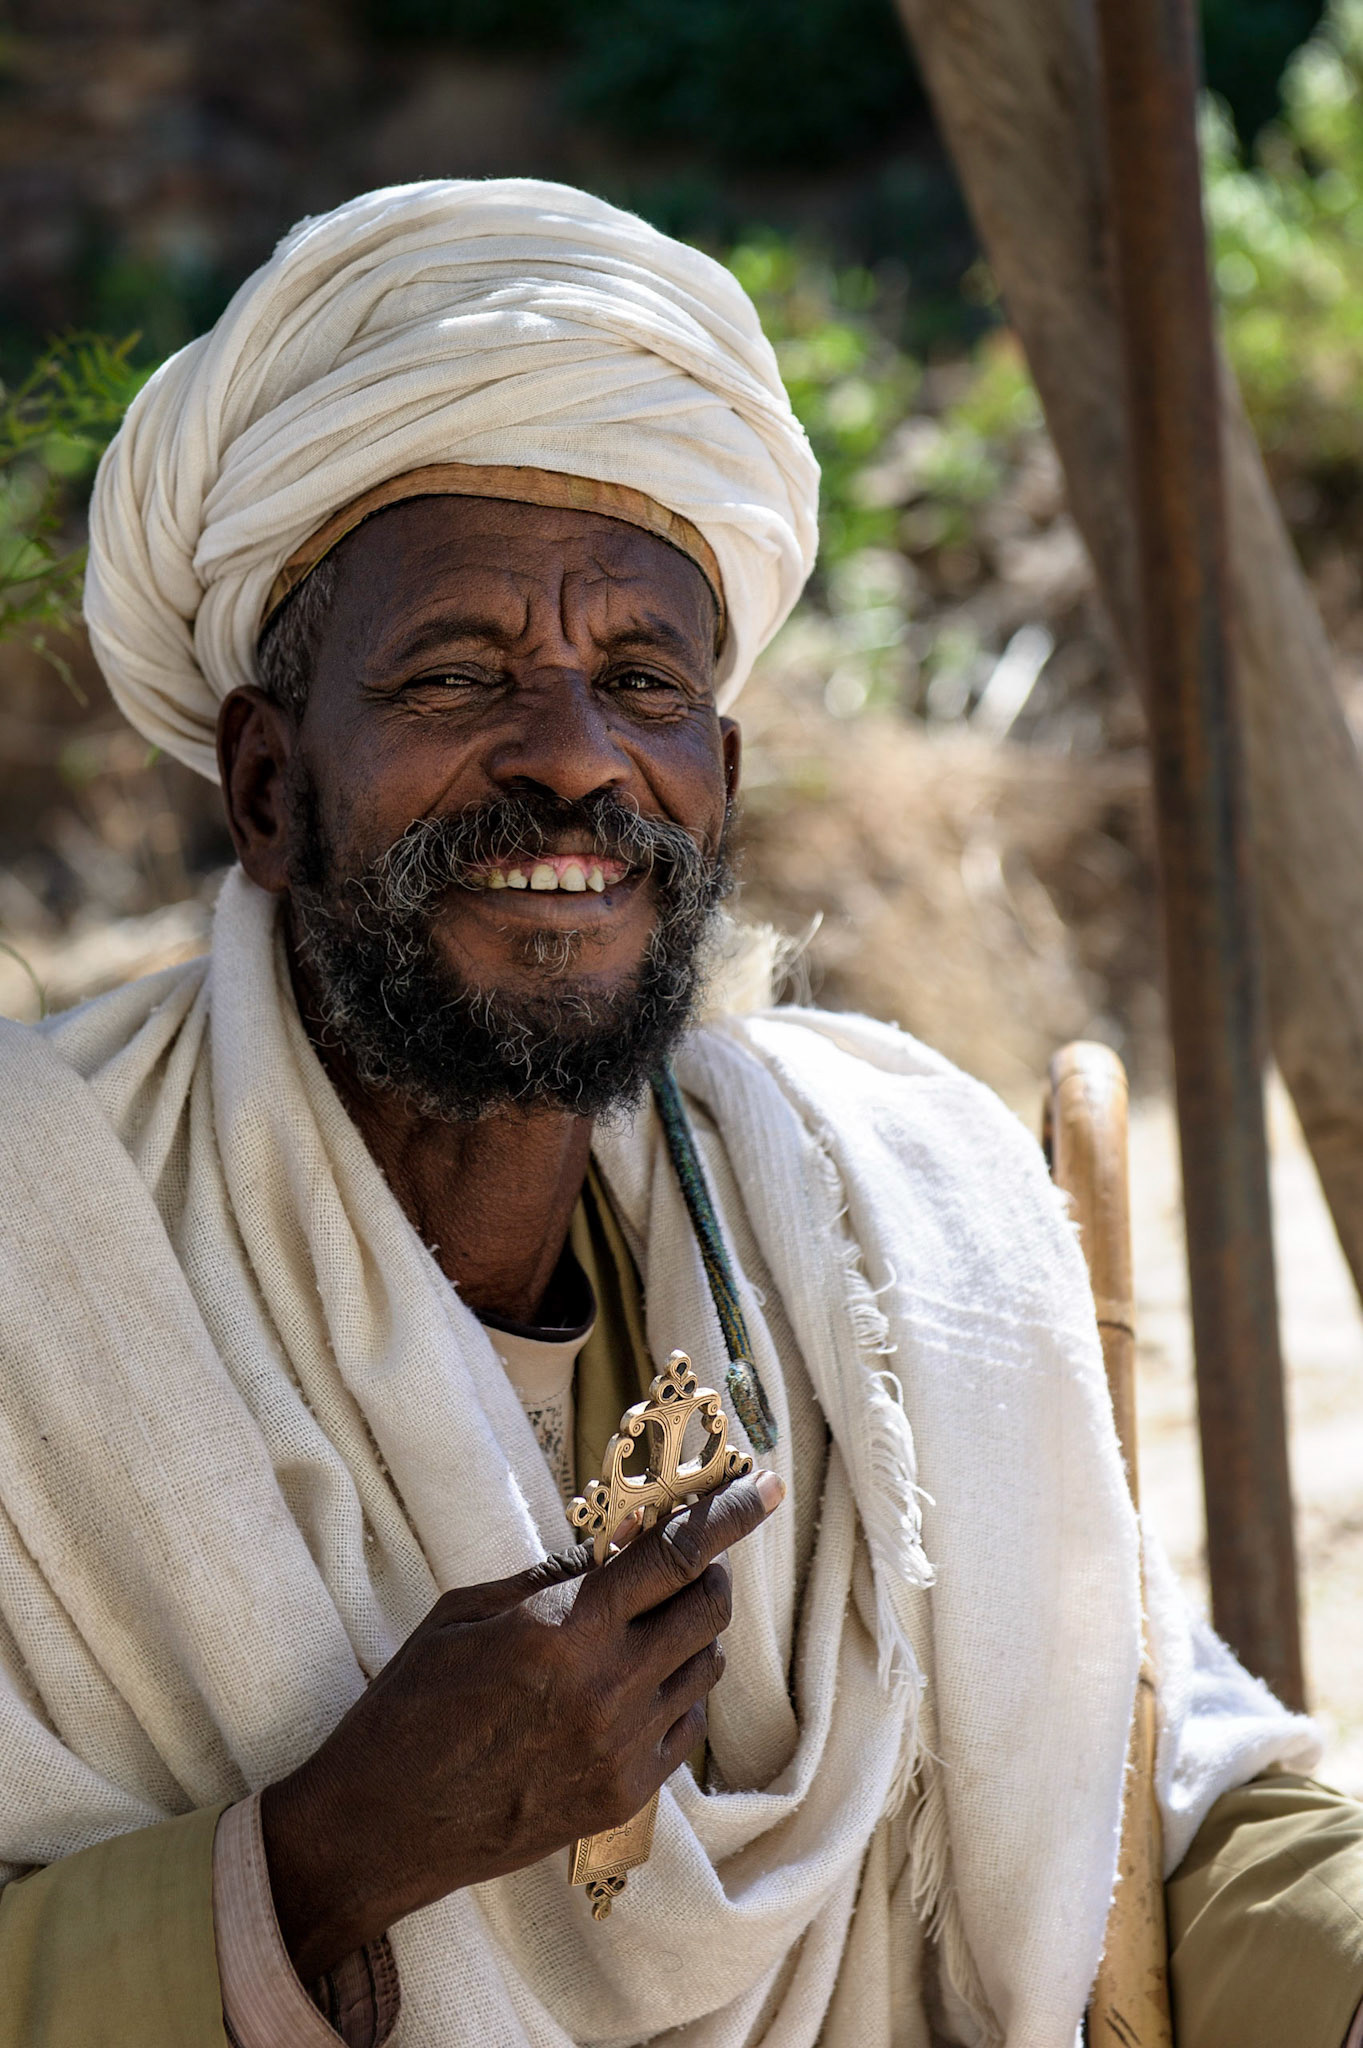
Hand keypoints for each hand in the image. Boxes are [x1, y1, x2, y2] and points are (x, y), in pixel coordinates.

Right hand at [260, 1469, 783, 1978]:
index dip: (729, 1517)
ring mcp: (621, 1748)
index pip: (675, 1556)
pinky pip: (686, 1729)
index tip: (763, 1489)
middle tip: (686, 1565)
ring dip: (692, 1636)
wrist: (385, 1823)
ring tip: (649, 1630)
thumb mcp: (465, 1612)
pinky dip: (676, 1696)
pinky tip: (636, 1689)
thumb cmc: (412, 1705)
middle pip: (708, 1611)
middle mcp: (607, 1687)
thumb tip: (614, 1542)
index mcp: (564, 1629)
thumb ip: (549, 1575)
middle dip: (709, 1575)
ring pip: (705, 1669)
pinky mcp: (624, 1797)